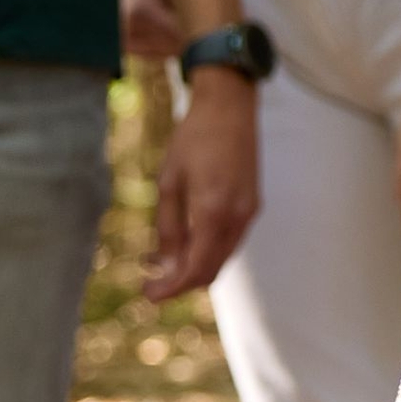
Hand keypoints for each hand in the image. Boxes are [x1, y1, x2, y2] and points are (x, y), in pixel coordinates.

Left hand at [144, 72, 260, 299]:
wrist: (229, 107)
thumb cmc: (193, 139)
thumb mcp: (170, 182)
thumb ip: (170, 229)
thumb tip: (166, 267)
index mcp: (214, 211)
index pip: (195, 269)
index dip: (171, 288)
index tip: (148, 295)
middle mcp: (238, 217)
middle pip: (211, 270)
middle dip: (181, 283)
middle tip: (151, 284)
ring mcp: (249, 212)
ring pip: (222, 258)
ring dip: (194, 268)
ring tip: (162, 265)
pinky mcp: (252, 205)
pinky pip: (230, 241)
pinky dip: (208, 251)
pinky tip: (186, 243)